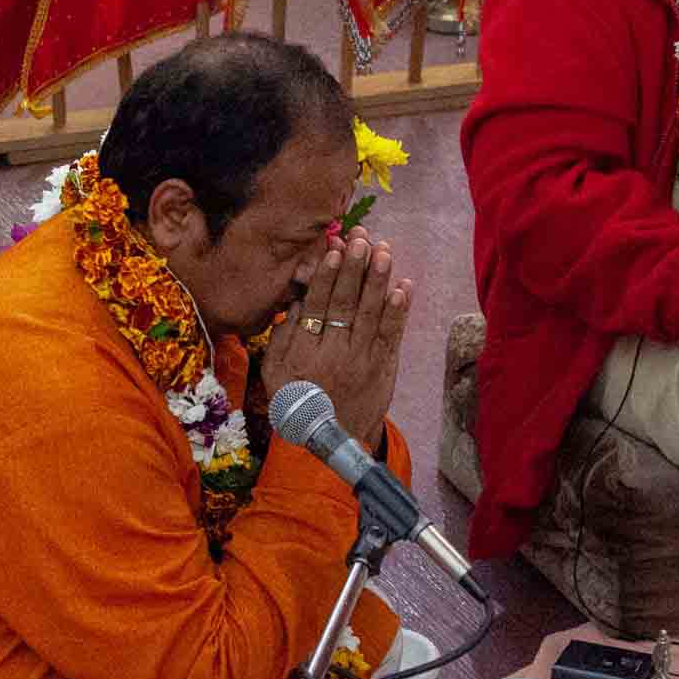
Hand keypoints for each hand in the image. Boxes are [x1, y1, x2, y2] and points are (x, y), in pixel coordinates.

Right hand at [259, 230, 410, 455]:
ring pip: (371, 315)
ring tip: (384, 252)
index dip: (326, 277)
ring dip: (378, 282)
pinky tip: (404, 287)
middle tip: (362, 240)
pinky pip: (392, 336)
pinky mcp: (383, 367)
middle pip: (345, 304)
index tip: (334, 250)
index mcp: (305, 351)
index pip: (316, 306)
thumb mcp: (274, 372)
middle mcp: (334, 353)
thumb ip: (280, 338)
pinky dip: (399, 312)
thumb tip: (293, 302)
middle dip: (354, 269)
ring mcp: (361, 360)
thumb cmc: (297, 400)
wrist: (329, 438)